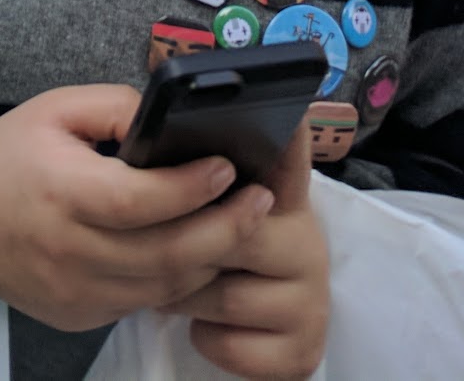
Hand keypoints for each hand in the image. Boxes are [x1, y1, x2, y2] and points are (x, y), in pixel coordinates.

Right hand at [0, 85, 274, 332]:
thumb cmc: (7, 153)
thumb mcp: (55, 108)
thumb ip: (116, 107)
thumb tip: (171, 120)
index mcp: (62, 190)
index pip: (140, 201)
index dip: (191, 188)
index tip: (228, 168)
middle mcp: (68, 250)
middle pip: (164, 254)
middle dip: (224, 229)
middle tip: (260, 202)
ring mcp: (73, 291)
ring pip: (161, 287)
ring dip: (208, 259)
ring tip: (239, 225)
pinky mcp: (76, 315)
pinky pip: (139, 302)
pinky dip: (174, 280)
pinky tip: (195, 251)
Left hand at [163, 121, 328, 378]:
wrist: (262, 333)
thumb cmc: (221, 257)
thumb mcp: (216, 213)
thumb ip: (202, 181)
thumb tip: (160, 134)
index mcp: (281, 197)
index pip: (288, 159)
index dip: (290, 137)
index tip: (291, 111)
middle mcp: (306, 241)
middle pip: (239, 234)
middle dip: (187, 246)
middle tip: (152, 245)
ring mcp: (311, 298)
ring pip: (227, 295)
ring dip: (185, 298)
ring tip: (169, 288)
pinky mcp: (304, 351)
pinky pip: (232, 345)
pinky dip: (205, 340)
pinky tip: (204, 326)